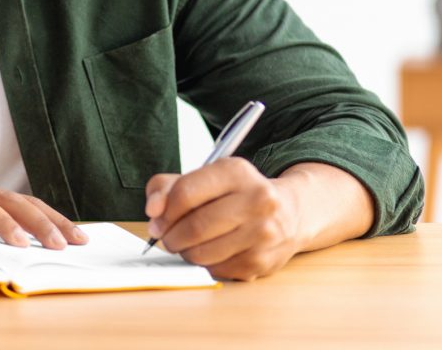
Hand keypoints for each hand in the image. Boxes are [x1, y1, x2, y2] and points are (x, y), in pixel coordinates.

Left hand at [144, 157, 301, 280]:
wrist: (288, 213)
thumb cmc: (235, 195)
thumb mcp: (203, 178)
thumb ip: (166, 187)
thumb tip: (153, 211)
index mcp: (236, 171)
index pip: (185, 193)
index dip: (163, 211)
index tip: (156, 220)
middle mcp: (257, 200)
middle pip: (194, 227)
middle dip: (171, 236)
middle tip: (167, 237)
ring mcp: (263, 233)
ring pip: (202, 253)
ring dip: (185, 252)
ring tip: (187, 244)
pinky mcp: (263, 261)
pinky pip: (216, 270)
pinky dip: (205, 264)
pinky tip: (211, 252)